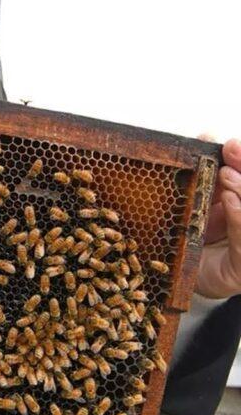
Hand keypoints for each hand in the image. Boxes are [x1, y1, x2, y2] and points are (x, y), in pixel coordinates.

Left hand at [195, 137, 240, 297]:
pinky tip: (232, 202)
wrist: (180, 280)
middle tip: (230, 150)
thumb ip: (207, 173)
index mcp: (238, 204)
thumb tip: (206, 135)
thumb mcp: (199, 201)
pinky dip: (240, 219)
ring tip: (227, 176)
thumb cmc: (192, 237)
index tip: (229, 143)